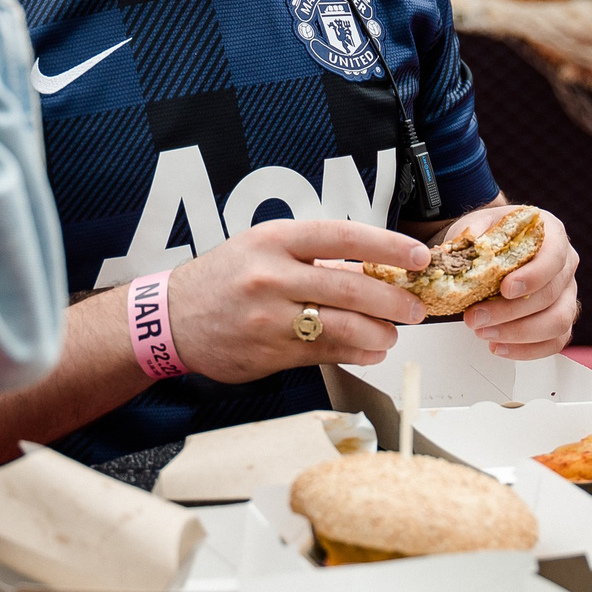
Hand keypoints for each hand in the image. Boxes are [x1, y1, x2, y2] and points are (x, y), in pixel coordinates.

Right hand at [166, 219, 427, 383]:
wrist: (171, 318)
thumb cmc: (225, 278)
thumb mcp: (262, 248)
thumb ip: (311, 256)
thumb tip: (372, 268)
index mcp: (275, 240)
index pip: (344, 237)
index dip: (389, 246)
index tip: (419, 257)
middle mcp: (273, 275)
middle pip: (351, 286)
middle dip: (393, 300)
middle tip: (415, 308)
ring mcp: (271, 317)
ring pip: (342, 325)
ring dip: (379, 333)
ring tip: (392, 336)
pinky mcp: (271, 352)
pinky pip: (326, 353)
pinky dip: (356, 354)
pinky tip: (370, 352)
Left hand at [460, 205, 580, 360]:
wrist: (496, 245)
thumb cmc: (493, 233)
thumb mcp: (478, 223)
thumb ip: (472, 233)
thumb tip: (464, 246)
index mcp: (552, 234)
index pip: (553, 256)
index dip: (532, 276)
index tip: (505, 289)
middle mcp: (564, 265)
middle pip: (550, 294)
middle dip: (511, 312)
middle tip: (477, 318)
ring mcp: (566, 294)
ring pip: (558, 322)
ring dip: (518, 334)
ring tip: (484, 333)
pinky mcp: (560, 318)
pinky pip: (554, 341)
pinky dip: (527, 349)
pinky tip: (499, 346)